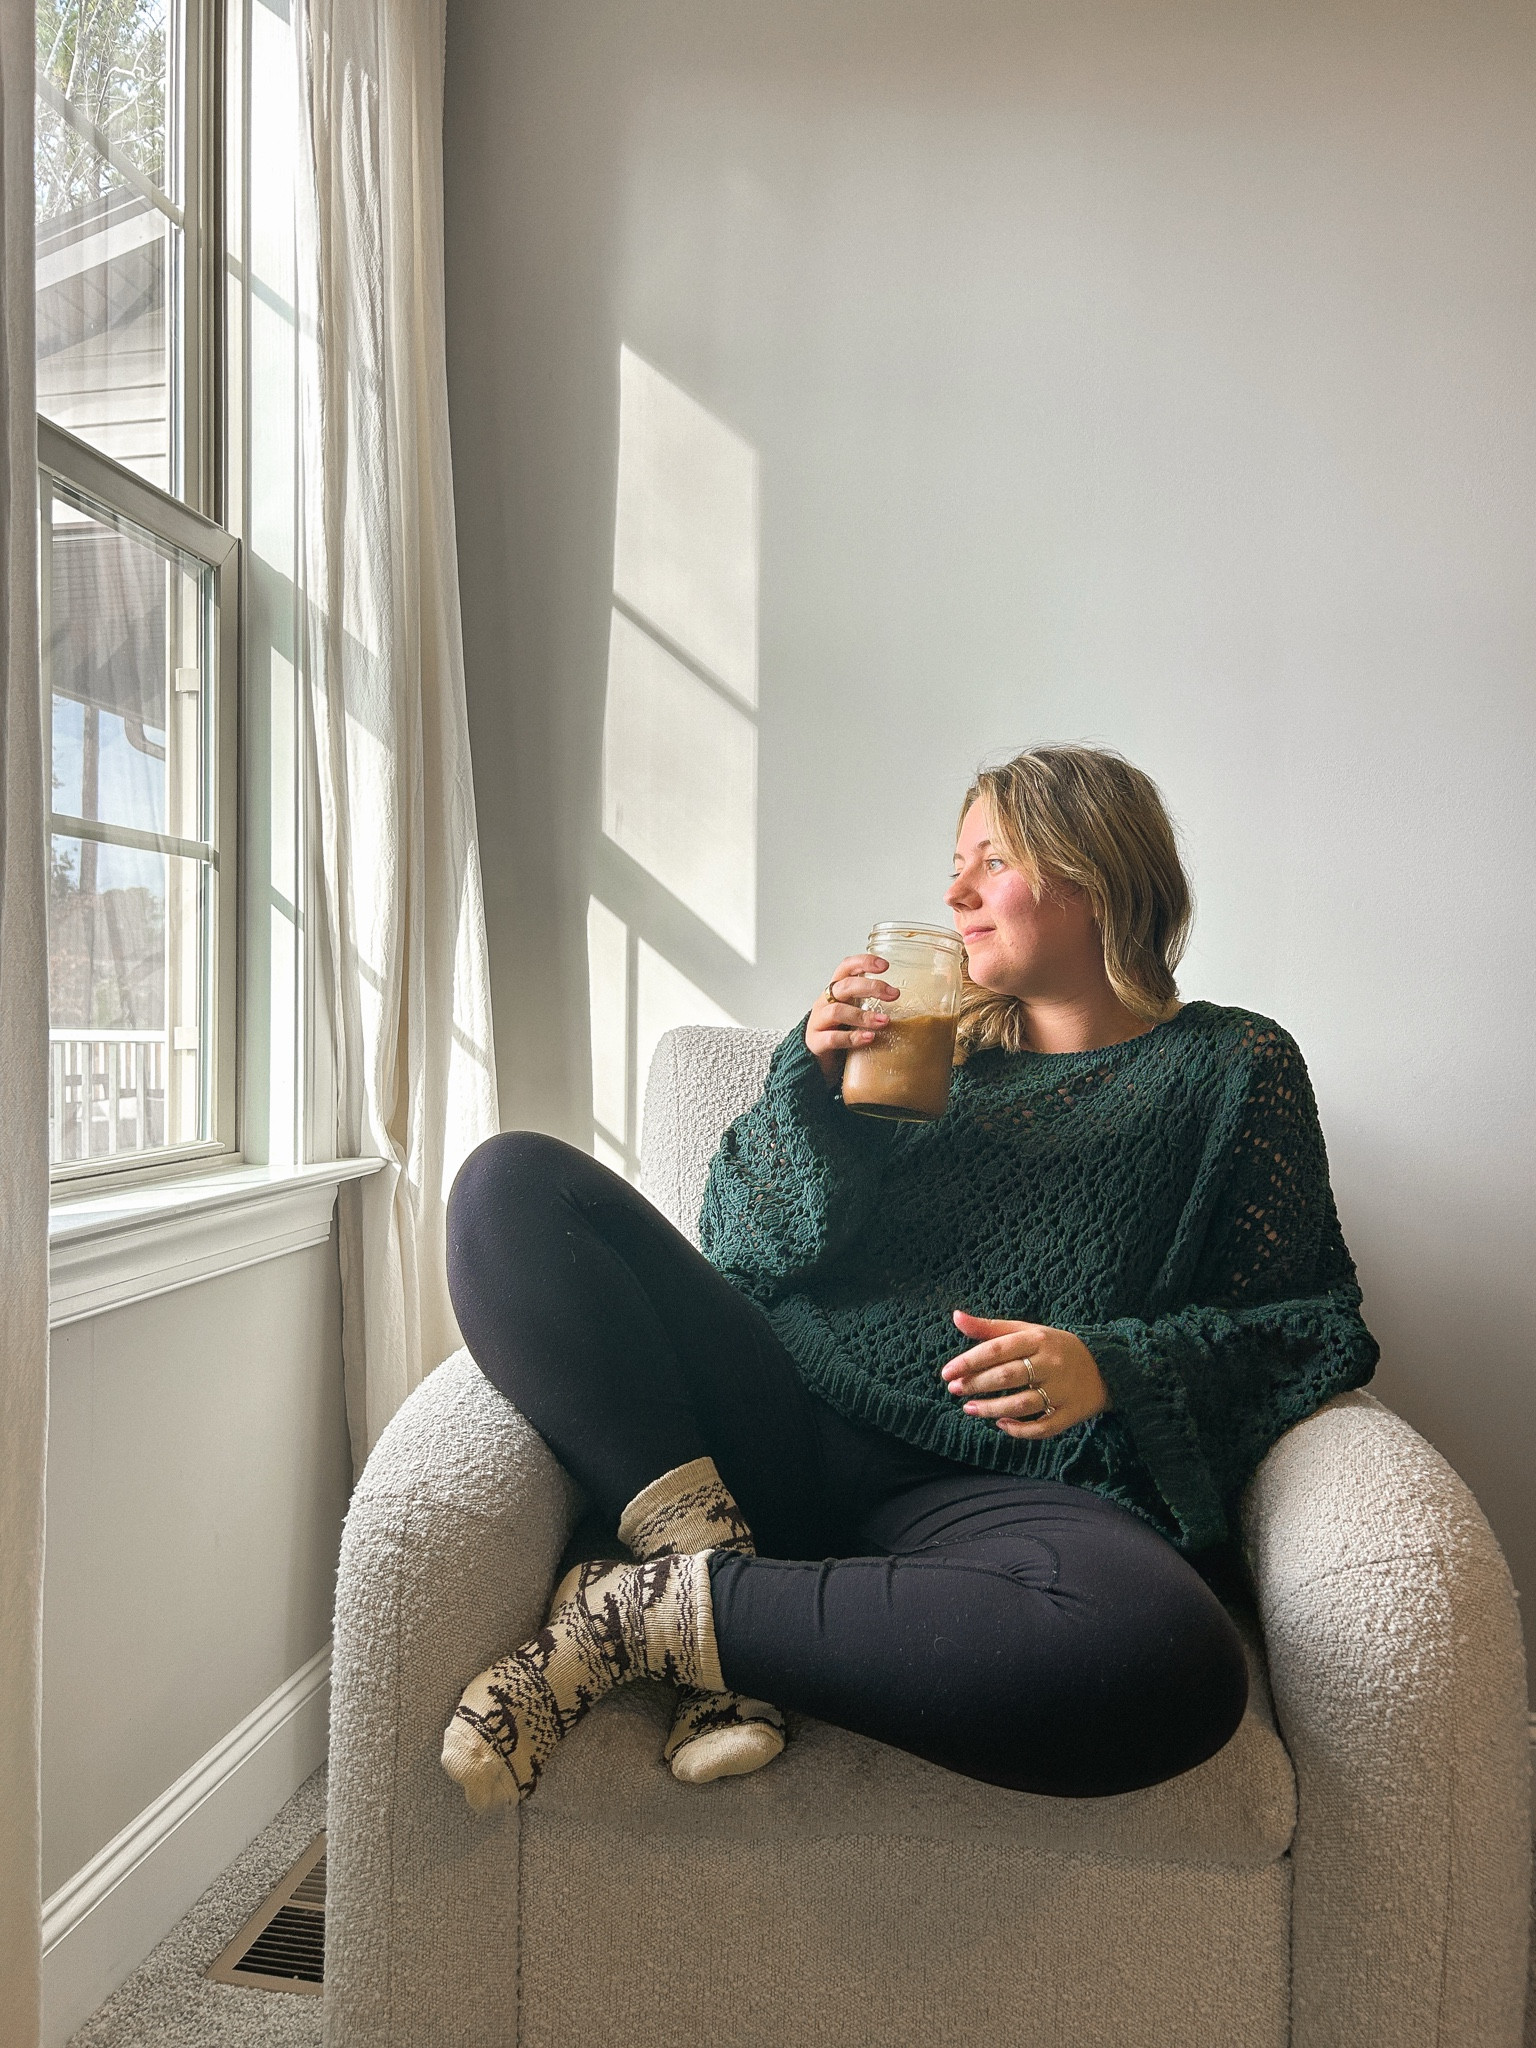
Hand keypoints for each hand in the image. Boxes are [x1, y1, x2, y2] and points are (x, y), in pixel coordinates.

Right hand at [806, 954, 899, 1089]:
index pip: (846, 967)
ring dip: (863, 1016)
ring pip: (838, 1011)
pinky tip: (869, 1038)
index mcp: (835, 990)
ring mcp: (818, 1021)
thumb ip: (872, 1003)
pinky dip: (852, 1037)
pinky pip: (833, 1038)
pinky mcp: (816, 1042)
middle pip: (844, 986)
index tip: (885, 966)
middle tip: (894, 995)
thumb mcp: (854, 1011)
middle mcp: (825, 1002)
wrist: (813, 1058)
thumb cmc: (839, 1030)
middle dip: (871, 987)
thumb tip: (912, 1003)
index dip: (863, 962)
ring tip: (884, 1021)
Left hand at [940, 1311, 1110, 1438]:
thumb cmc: (1055, 1348)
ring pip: (1021, 1404)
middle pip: (1006, 1377)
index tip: (947, 1373)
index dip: (968, 1362)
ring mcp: (1062, 1390)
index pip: (997, 1350)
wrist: (1106, 1366)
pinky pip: (1042, 1427)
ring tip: (969, 1409)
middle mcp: (1051, 1363)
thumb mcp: (1027, 1331)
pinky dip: (1019, 1430)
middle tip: (954, 1390)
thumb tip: (956, 1317)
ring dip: (991, 1409)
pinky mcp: (1071, 1413)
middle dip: (976, 1385)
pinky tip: (1000, 1424)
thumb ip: (990, 1328)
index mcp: (1038, 1339)